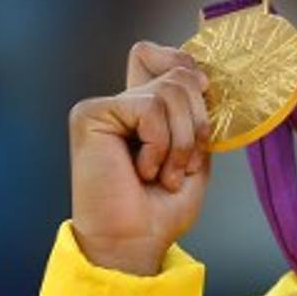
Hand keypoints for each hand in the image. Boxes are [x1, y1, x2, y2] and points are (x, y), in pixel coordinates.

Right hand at [68, 41, 212, 274]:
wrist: (136, 240)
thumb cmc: (162, 207)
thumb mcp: (194, 153)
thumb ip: (194, 113)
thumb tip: (199, 74)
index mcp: (143, 109)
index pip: (155, 54)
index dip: (185, 61)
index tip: (206, 90)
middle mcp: (121, 102)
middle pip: (178, 74)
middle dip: (197, 122)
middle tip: (184, 163)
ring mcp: (103, 106)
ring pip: (170, 92)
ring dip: (181, 142)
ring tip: (165, 174)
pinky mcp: (91, 114)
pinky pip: (149, 108)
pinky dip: (160, 145)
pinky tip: (144, 170)